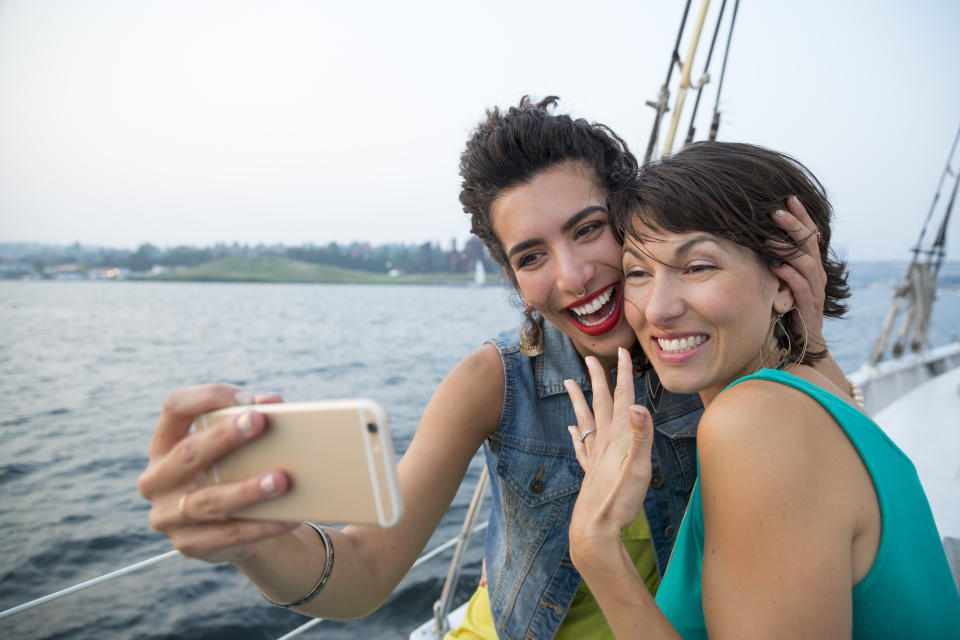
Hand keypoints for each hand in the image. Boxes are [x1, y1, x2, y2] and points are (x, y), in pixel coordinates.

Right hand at [137, 385, 297, 562]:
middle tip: (260, 422)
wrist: (234, 525)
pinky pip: (227, 536)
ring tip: (282, 479)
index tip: (246, 398)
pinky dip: (260, 526)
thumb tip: (274, 404)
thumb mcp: (235, 445)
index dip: (208, 397)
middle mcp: (157, 479)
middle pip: (188, 454)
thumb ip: (251, 420)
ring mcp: (168, 516)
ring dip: (247, 490)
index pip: (175, 407)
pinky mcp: (188, 544)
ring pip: (208, 501)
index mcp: (164, 444)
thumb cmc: (236, 469)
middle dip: (225, 437)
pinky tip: (288, 517)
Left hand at [564, 349, 654, 565]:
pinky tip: (572, 431)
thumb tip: (638, 405)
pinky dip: (577, 435)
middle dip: (598, 379)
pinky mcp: (590, 471)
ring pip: (585, 420)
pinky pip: (582, 447)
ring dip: (579, 400)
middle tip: (590, 357)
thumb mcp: (638, 467)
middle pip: (600, 403)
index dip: (624, 373)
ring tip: (568, 383)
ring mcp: (594, 456)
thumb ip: (640, 435)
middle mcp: (603, 442)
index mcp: (617, 436)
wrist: (594, 529)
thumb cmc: (619, 500)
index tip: (623, 351)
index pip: (622, 397)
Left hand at [769, 195, 826, 349]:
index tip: (789, 197)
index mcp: (811, 265)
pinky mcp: (809, 307)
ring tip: (770, 237)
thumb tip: (758, 238)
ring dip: (787, 249)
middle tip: (776, 211)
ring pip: (806, 263)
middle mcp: (816, 274)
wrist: (805, 342)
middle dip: (794, 226)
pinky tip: (777, 267)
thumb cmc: (789, 308)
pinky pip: (802, 288)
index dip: (801, 216)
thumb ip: (778, 261)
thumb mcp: (782, 280)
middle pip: (808, 244)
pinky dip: (790, 276)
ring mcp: (815, 290)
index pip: (809, 235)